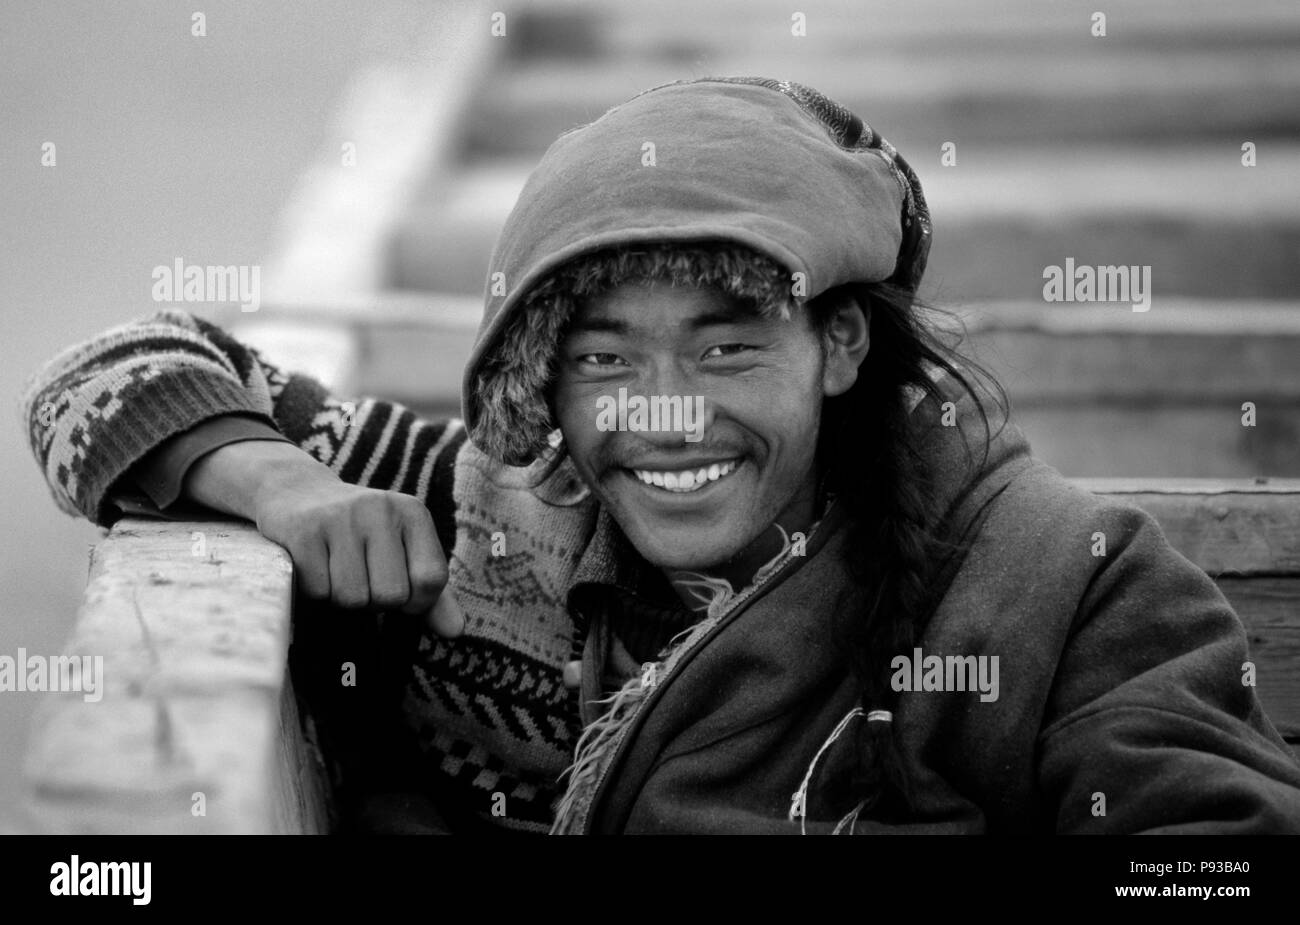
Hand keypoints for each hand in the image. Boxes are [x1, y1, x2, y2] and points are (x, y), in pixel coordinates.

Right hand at [249, 460, 464, 636]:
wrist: (298, 494)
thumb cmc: (361, 536)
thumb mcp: (403, 553)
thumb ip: (432, 594)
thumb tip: (456, 632)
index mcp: (413, 513)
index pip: (431, 579)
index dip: (415, 601)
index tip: (399, 591)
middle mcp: (380, 509)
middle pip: (392, 594)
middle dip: (374, 602)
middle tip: (361, 578)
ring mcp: (340, 517)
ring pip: (352, 598)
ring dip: (343, 600)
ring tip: (337, 573)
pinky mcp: (303, 530)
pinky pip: (318, 592)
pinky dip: (315, 593)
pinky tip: (314, 567)